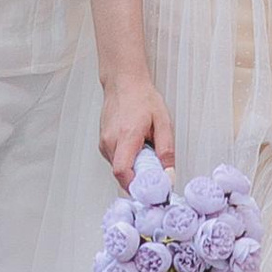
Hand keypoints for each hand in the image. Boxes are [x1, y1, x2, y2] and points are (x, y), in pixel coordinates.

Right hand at [99, 71, 174, 188]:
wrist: (123, 82)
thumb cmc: (141, 97)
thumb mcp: (163, 122)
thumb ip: (166, 150)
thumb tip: (168, 173)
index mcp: (126, 136)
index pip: (123, 172)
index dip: (135, 186)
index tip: (148, 190)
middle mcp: (110, 141)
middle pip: (121, 174)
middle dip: (138, 177)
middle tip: (152, 167)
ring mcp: (104, 141)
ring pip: (118, 168)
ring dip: (132, 167)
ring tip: (144, 150)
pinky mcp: (103, 142)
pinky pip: (115, 160)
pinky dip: (126, 159)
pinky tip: (135, 146)